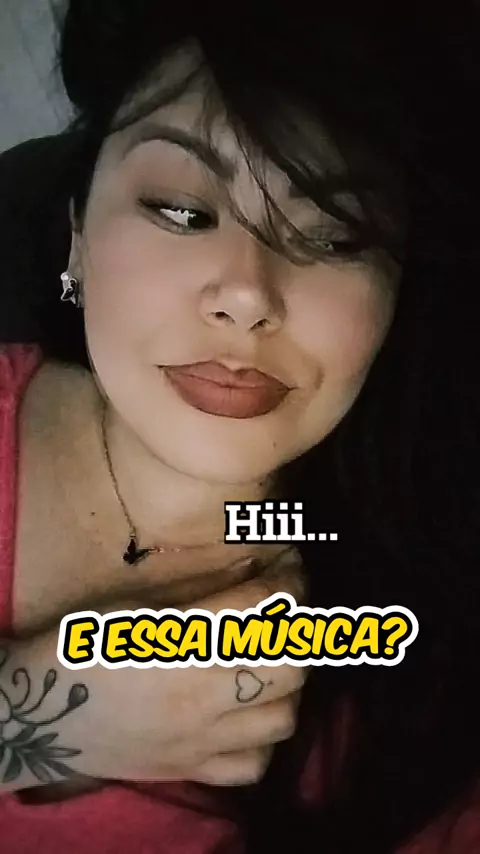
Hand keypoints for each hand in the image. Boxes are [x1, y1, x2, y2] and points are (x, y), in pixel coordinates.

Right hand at [65, 546, 306, 785]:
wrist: (39, 713)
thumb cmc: (83, 646)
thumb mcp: (137, 607)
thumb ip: (201, 595)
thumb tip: (254, 571)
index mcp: (185, 646)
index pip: (264, 609)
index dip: (289, 582)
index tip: (291, 569)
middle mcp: (203, 697)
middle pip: (290, 665)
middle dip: (301, 631)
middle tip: (286, 614)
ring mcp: (201, 741)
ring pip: (283, 719)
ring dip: (291, 684)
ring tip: (271, 661)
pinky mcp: (190, 770)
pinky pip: (253, 765)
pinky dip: (265, 738)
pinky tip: (251, 714)